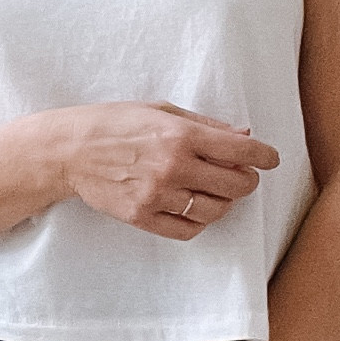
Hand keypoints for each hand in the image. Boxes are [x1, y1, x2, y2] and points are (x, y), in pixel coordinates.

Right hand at [56, 102, 278, 238]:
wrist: (69, 151)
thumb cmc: (114, 123)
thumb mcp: (160, 110)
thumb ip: (205, 124)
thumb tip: (244, 133)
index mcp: (180, 135)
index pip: (241, 150)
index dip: (264, 155)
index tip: (270, 159)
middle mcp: (173, 167)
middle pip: (236, 184)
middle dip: (247, 180)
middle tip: (242, 175)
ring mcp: (158, 195)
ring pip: (215, 211)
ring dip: (224, 202)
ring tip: (215, 191)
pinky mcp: (143, 217)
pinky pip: (188, 230)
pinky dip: (199, 221)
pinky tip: (194, 208)